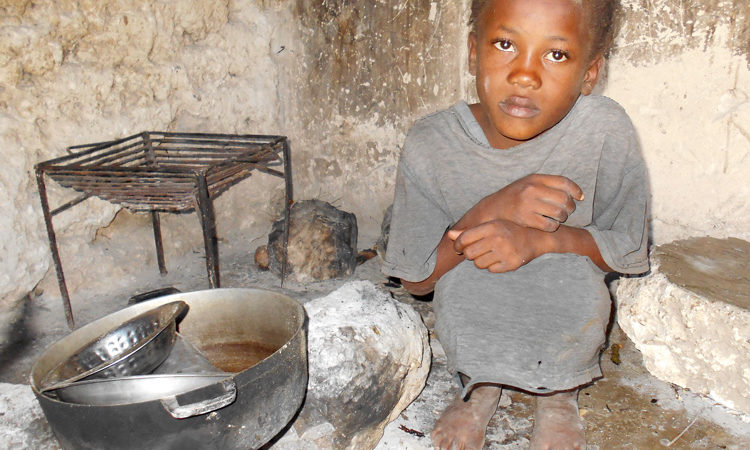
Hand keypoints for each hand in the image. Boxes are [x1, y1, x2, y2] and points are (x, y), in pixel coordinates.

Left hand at [447, 220, 540, 272]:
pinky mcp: (511, 264)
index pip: (464, 238)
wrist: (535, 238)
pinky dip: (492, 266)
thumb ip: (469, 231)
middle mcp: (498, 239)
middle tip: (475, 252)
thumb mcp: (490, 226)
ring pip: (478, 264)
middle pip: (469, 254)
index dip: (458, 245)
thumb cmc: (508, 230)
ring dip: (480, 261)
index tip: (459, 247)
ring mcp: (505, 252)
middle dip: (469, 254)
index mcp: (492, 226)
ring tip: (489, 254)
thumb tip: (449, 235)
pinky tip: (499, 259)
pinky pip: (491, 270)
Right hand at [462, 174, 583, 231]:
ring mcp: (528, 204)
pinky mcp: (525, 219)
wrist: (493, 209)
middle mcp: (531, 189)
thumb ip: (549, 185)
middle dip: (570, 207)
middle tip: (567, 211)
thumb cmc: (514, 197)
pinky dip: (553, 226)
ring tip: (558, 218)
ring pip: (558, 213)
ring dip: (562, 218)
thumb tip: (578, 194)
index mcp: (534, 178)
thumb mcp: (528, 183)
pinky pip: (549, 225)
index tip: (580, 197)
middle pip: (564, 199)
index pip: (564, 182)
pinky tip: (549, 225)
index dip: (576, 190)